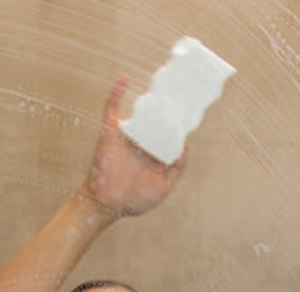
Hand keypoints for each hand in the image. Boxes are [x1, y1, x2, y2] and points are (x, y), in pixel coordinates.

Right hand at [80, 76, 187, 217]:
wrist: (109, 204)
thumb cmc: (135, 200)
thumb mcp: (164, 186)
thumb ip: (177, 167)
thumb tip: (184, 145)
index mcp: (154, 154)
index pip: (168, 132)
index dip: (178, 121)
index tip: (190, 109)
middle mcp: (142, 142)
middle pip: (156, 117)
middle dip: (167, 105)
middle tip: (180, 89)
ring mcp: (127, 136)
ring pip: (139, 111)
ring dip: (149, 96)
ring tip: (163, 81)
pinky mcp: (111, 133)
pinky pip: (112, 109)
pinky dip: (116, 93)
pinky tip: (125, 79)